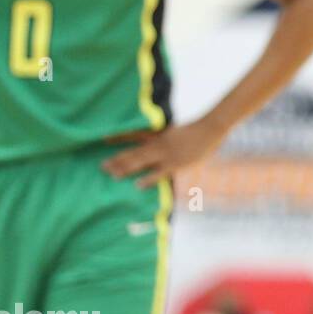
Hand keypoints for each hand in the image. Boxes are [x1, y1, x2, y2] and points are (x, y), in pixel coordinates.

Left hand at [101, 118, 227, 187]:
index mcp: (158, 134)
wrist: (210, 128)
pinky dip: (148, 179)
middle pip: (133, 152)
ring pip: (141, 162)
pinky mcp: (176, 164)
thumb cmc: (196, 130)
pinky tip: (137, 185)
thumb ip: (165, 138)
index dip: (118, 137)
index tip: (103, 138)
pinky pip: (159, 173)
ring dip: (126, 168)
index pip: (133, 134)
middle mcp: (158, 144)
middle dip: (117, 159)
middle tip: (102, 166)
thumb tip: (156, 144)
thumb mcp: (176, 131)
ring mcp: (166, 154)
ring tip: (111, 174)